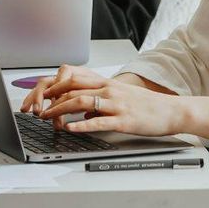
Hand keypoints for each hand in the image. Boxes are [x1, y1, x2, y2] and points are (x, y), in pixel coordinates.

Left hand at [28, 66, 188, 137]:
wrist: (171, 110)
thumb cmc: (146, 106)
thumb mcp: (120, 98)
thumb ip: (100, 101)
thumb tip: (81, 111)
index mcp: (107, 84)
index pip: (75, 79)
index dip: (55, 86)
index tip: (40, 95)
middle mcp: (109, 90)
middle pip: (73, 88)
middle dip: (51, 98)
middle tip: (37, 107)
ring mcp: (116, 104)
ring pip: (81, 101)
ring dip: (60, 109)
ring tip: (46, 117)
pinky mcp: (123, 120)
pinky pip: (98, 121)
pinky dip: (81, 124)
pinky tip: (70, 128)